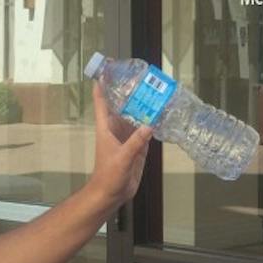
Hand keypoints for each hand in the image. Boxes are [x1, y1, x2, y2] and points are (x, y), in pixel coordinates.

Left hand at [85, 82, 154, 211]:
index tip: (106, 69)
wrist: (111, 194)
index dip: (102, 85)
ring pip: (135, 116)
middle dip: (128, 91)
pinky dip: (152, 123)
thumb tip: (150, 125)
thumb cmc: (109, 175)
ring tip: (154, 91)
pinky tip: (160, 114)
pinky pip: (145, 131)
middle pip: (121, 105)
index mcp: (106, 128)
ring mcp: (127, 137)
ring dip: (142, 106)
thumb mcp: (122, 157)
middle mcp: (116, 129)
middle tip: (139, 76)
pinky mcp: (137, 147)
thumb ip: (136, 142)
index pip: (102, 101)